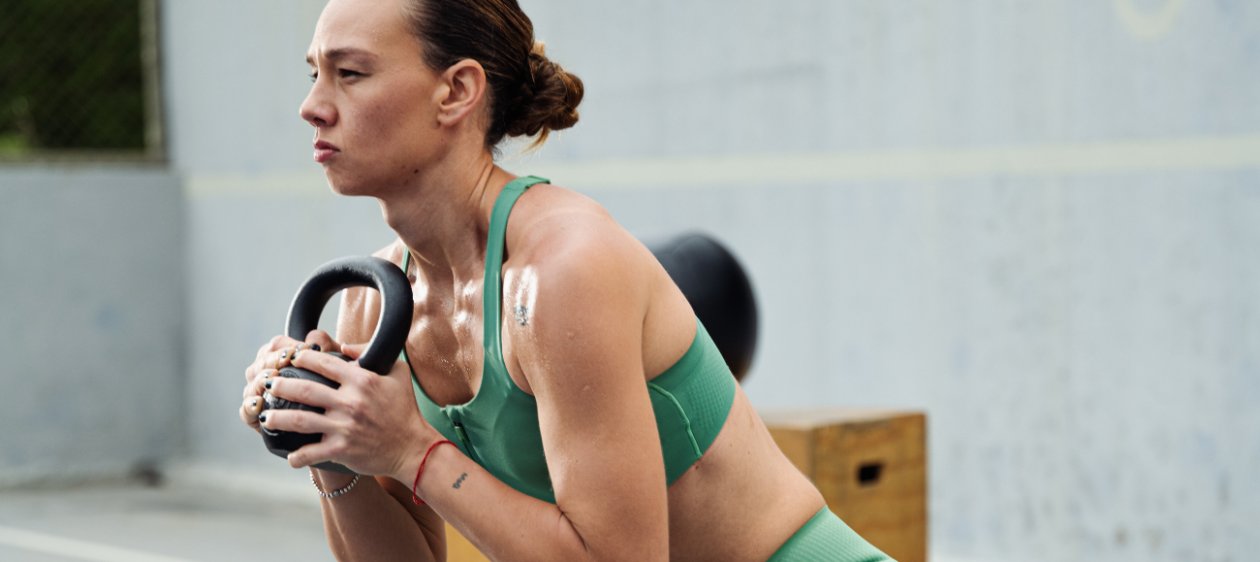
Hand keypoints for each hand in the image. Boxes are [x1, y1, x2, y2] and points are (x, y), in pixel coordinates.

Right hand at [238, 330, 339, 431]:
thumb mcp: (338, 366)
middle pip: (261, 363)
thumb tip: (313, 340)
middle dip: (271, 360)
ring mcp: (262, 396)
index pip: (276, 345)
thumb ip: (327, 348)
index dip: (286, 345)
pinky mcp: (258, 419)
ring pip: (252, 384)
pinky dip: (248, 406)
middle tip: (286, 362)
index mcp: (283, 359)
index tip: (302, 349)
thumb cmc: (337, 390)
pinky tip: (258, 404)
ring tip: (271, 380)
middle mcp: (269, 375)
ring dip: (259, 380)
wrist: (336, 425)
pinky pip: (245, 412)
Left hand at [257, 344, 436, 480]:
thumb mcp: (397, 372)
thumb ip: (370, 355)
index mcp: (362, 380)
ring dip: (277, 418)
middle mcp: (350, 402)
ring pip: (300, 421)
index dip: (302, 358)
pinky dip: (296, 456)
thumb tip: (343, 346)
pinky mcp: (342, 450)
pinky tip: (289, 455)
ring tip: (265, 416)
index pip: (323, 363)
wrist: (413, 447)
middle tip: (268, 384)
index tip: (291, 359)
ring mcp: (344, 427)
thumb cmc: (405, 408)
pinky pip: (310, 452)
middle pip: (304, 390)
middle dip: (280, 386)